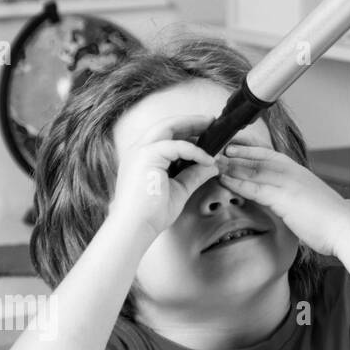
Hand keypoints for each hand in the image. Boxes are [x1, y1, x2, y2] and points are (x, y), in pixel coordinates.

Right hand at [108, 114, 219, 237]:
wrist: (135, 228)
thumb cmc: (152, 213)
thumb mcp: (180, 189)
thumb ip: (194, 174)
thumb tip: (213, 165)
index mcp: (144, 156)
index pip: (166, 135)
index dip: (187, 130)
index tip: (207, 131)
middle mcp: (138, 150)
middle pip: (167, 125)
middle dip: (191, 121)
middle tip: (212, 121)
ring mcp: (140, 151)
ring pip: (169, 127)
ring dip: (192, 125)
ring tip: (212, 126)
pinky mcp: (146, 156)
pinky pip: (177, 146)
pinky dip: (195, 151)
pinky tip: (208, 159)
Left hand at [215, 145, 349, 255]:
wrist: (345, 228)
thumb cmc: (332, 221)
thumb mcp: (312, 203)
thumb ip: (298, 199)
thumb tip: (289, 205)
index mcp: (300, 173)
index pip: (269, 155)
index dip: (249, 150)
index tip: (233, 146)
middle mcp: (293, 173)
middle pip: (257, 159)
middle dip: (235, 154)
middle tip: (214, 150)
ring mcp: (288, 183)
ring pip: (252, 170)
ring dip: (230, 165)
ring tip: (211, 162)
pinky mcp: (283, 197)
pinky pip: (254, 187)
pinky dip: (236, 181)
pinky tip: (222, 179)